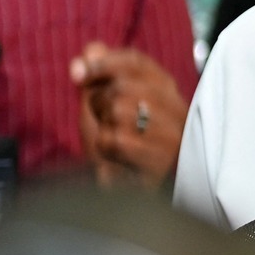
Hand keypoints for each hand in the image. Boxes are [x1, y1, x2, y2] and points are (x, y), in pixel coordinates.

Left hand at [70, 41, 185, 187]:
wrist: (143, 202)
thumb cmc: (126, 153)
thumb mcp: (109, 109)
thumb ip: (101, 77)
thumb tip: (88, 51)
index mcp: (168, 92)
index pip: (136, 62)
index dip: (104, 62)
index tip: (77, 72)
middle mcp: (177, 110)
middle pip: (122, 86)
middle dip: (99, 104)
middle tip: (106, 124)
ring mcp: (173, 138)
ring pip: (119, 110)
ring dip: (103, 130)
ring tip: (116, 146)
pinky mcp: (163, 164)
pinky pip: (117, 141)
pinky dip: (107, 153)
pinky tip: (119, 163)